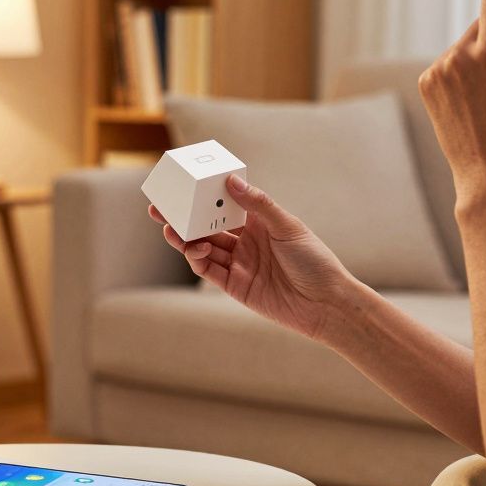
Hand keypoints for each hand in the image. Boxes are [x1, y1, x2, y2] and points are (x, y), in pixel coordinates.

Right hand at [149, 175, 352, 339]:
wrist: (326, 304)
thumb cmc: (314, 261)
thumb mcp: (288, 226)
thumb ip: (258, 205)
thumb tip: (232, 181)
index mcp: (259, 223)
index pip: (225, 205)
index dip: (204, 197)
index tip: (183, 186)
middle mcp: (246, 242)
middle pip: (207, 227)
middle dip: (183, 218)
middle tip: (159, 208)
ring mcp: (239, 264)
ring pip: (203, 248)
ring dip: (185, 239)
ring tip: (170, 229)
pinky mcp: (235, 286)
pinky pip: (209, 271)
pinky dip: (198, 259)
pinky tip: (195, 249)